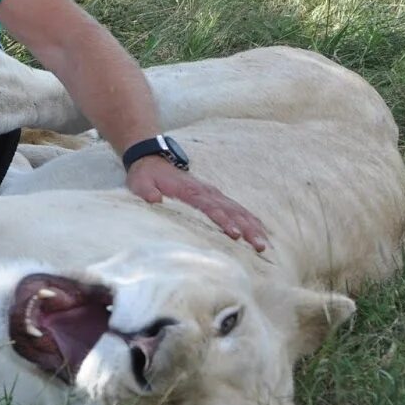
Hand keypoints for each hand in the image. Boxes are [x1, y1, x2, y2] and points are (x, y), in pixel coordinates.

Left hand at [126, 157, 267, 251]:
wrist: (153, 160)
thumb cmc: (147, 176)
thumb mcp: (140, 182)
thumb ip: (146, 191)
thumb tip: (155, 199)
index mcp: (190, 191)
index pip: (210, 208)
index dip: (223, 221)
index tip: (235, 234)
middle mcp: (207, 192)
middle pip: (231, 211)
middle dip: (247, 228)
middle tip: (259, 245)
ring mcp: (213, 194)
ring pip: (238, 210)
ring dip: (253, 226)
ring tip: (264, 244)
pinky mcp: (216, 197)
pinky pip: (238, 208)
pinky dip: (250, 220)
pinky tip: (261, 232)